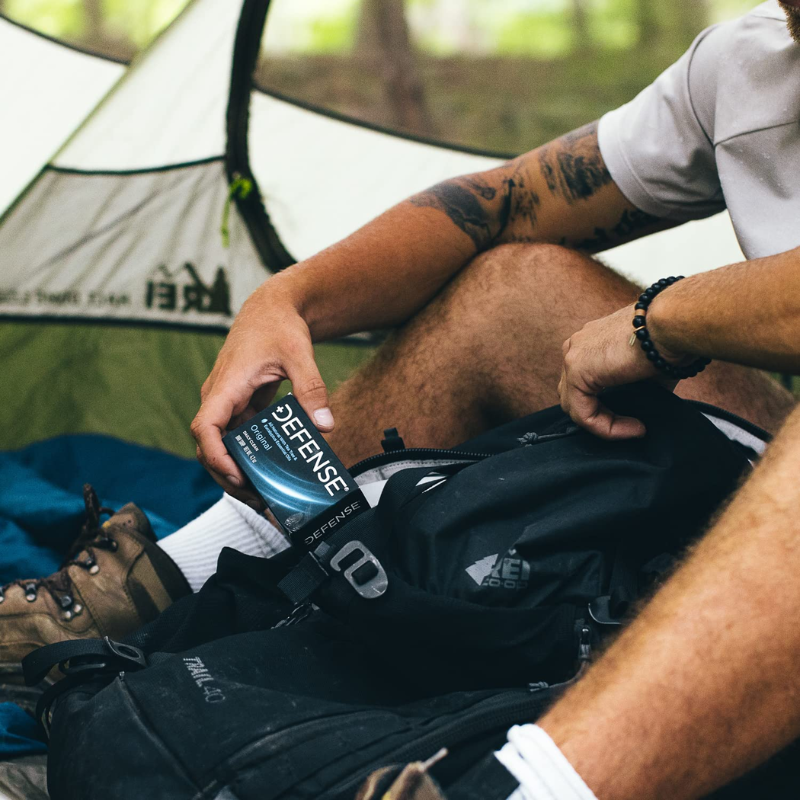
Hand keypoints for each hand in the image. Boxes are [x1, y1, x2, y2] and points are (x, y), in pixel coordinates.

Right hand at [190, 283, 332, 502]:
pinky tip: (274, 473)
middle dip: (229, 478)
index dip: (216, 456)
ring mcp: (228, 405)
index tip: (237, 476)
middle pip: (211, 448)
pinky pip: (240, 439)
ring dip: (240, 473)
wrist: (272, 309)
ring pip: (224, 448)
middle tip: (260, 500)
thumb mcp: (299, 355)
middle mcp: (220, 399)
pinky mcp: (240, 407)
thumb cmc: (278, 326)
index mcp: (225, 386)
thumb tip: (324, 426)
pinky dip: (253, 458)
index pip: (206, 428)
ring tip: (267, 496)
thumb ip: (311, 389)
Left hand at [558, 305, 682, 438]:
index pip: (585, 387)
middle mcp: (577, 346)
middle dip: (601, 417)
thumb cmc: (670, 340)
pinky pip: (582, 412)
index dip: (608, 412)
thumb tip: (644, 410)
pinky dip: (605, 427)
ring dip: (604, 425)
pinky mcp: (576, 369)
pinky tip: (632, 429)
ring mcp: (572, 356)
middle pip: (575, 396)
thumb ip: (636, 388)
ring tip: (634, 430)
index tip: (639, 424)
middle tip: (631, 428)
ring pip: (575, 406)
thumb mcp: (649, 371)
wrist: (672, 324)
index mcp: (591, 343)